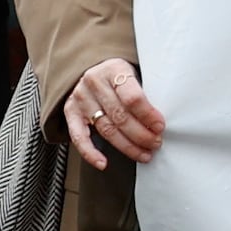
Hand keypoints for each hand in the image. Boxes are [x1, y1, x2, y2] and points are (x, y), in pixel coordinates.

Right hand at [63, 54, 165, 168]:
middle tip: (155, 143)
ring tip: (143, 154)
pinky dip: (90, 153)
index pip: (132, 97)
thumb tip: (159, 121)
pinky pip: (78, 137)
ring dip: (126, 146)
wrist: (93, 67)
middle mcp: (94, 82)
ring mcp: (80, 98)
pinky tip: (103, 163)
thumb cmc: (120, 74)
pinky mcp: (70, 112)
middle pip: (120, 116)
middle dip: (141, 135)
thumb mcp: (134, 72)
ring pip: (105, 129)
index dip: (148, 115)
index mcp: (114, 69)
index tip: (160, 127)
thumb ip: (143, 91)